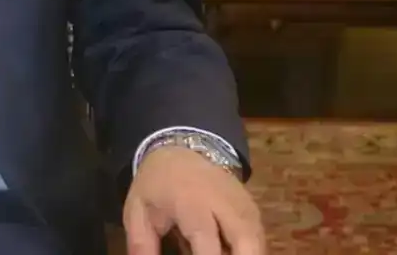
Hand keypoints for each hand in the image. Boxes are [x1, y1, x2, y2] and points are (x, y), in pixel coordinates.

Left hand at [123, 145, 263, 254]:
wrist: (180, 152)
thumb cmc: (156, 185)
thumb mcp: (138, 210)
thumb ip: (142, 245)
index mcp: (190, 202)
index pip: (205, 238)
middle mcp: (223, 202)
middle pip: (245, 239)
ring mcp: (242, 204)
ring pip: (257, 240)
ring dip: (247, 254)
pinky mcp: (253, 209)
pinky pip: (259, 238)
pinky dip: (250, 250)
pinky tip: (233, 253)